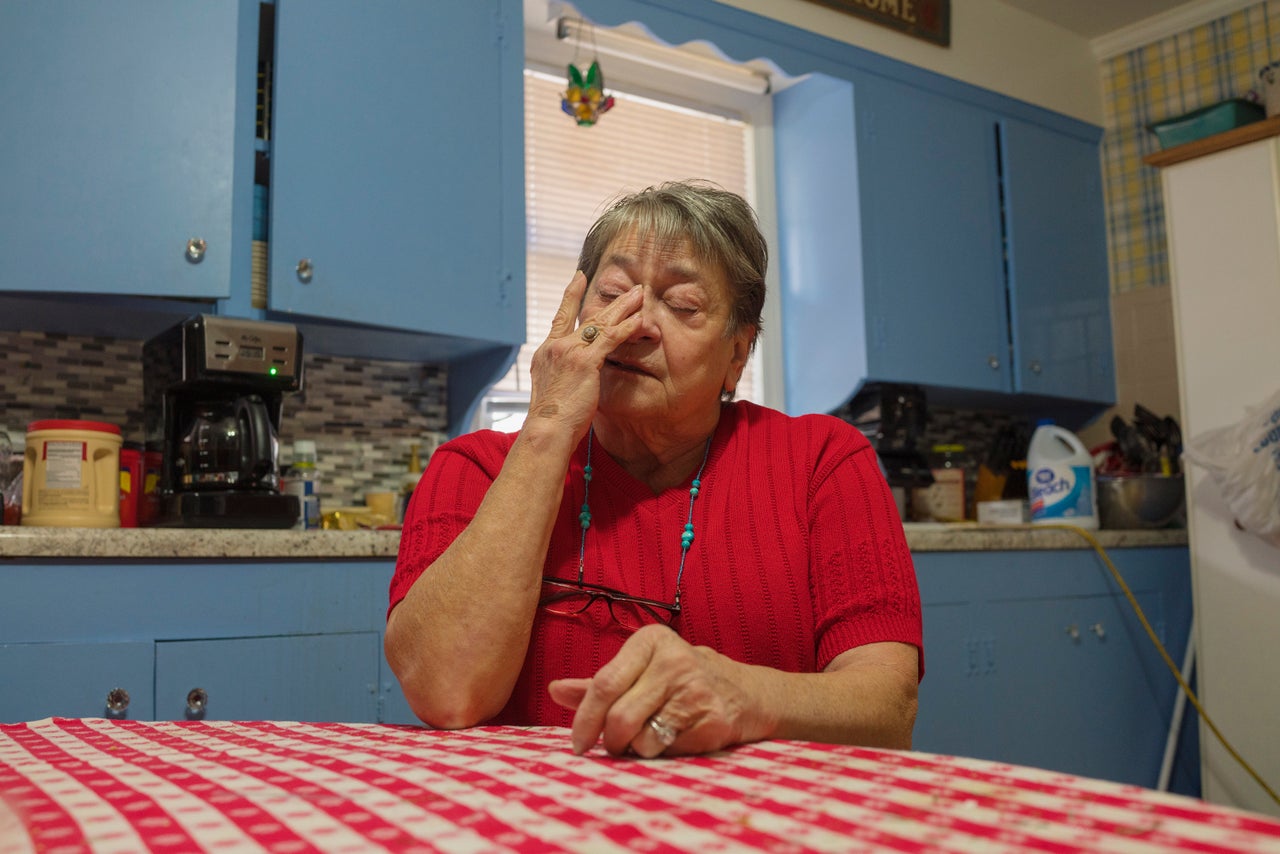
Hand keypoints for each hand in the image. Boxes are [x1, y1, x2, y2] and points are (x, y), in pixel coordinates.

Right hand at [524, 271, 642, 440]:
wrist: (546, 429)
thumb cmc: (551, 420)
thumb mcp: (551, 389)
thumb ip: (562, 375)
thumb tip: (573, 376)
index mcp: (546, 352)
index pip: (561, 316)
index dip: (571, 295)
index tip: (579, 277)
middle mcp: (556, 346)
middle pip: (588, 316)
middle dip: (612, 301)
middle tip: (630, 288)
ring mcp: (569, 351)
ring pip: (601, 322)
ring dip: (623, 307)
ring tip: (640, 294)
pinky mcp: (585, 361)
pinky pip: (611, 339)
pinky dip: (627, 328)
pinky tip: (640, 320)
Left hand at [548, 625, 766, 757]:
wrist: (747, 693)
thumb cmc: (682, 680)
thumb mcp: (642, 670)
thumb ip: (599, 682)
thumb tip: (555, 690)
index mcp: (651, 640)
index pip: (603, 684)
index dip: (585, 719)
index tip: (578, 743)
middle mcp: (674, 660)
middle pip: (619, 716)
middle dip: (611, 740)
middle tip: (615, 745)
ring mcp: (696, 690)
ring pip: (641, 738)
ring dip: (637, 748)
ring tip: (650, 735)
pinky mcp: (712, 720)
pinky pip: (667, 750)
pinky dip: (662, 753)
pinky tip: (674, 738)